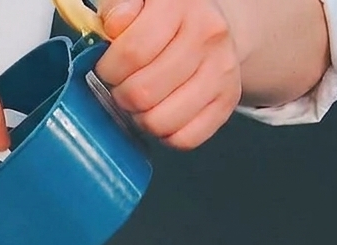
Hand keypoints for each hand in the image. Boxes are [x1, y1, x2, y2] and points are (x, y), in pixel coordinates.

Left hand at [94, 0, 243, 149]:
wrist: (207, 28)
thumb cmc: (161, 20)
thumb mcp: (136, 4)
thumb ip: (117, 12)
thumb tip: (113, 26)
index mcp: (179, 5)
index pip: (132, 53)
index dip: (108, 68)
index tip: (108, 67)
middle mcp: (208, 35)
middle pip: (142, 93)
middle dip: (121, 95)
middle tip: (124, 85)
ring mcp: (222, 70)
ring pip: (160, 121)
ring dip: (141, 117)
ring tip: (142, 100)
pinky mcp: (228, 100)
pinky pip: (185, 138)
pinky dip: (166, 134)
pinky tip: (162, 112)